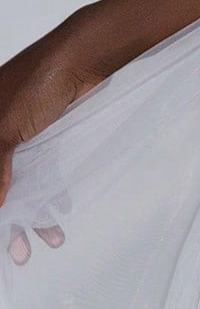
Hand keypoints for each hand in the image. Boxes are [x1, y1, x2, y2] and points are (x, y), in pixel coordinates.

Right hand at [0, 15, 106, 265]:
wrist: (83, 54)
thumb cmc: (36, 84)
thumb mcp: (5, 130)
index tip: (2, 236)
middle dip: (8, 221)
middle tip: (20, 254)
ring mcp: (17, 134)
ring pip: (18, 183)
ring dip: (32, 213)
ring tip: (52, 239)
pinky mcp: (43, 134)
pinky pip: (41, 172)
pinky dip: (48, 193)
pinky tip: (60, 214)